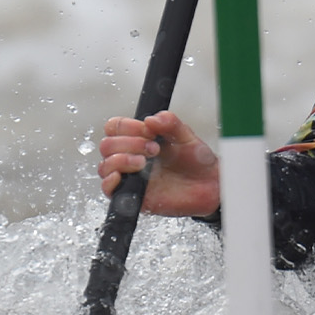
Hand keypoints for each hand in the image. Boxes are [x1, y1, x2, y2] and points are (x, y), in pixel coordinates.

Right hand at [97, 110, 222, 216]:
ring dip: (122, 160)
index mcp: (140, 139)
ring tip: (145, 162)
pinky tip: (122, 176)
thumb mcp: (186, 136)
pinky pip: (107, 190)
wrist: (209, 185)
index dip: (128, 126)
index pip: (115, 127)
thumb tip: (151, 118)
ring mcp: (130, 176)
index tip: (149, 131)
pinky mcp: (132, 196)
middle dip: (129, 143)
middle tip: (154, 148)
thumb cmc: (196, 161)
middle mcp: (130, 156)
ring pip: (105, 165)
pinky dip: (110, 181)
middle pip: (107, 145)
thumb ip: (171, 123)